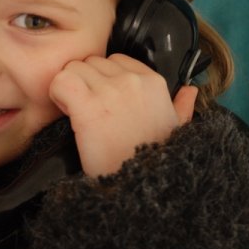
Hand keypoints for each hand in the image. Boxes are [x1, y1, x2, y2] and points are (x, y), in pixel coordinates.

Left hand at [49, 53, 197, 176]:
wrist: (140, 188)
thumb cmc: (153, 160)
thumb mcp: (176, 131)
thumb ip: (182, 107)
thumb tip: (190, 91)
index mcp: (153, 82)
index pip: (115, 59)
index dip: (103, 78)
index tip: (102, 100)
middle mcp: (132, 81)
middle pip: (90, 62)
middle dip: (84, 82)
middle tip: (85, 108)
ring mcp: (110, 91)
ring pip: (73, 69)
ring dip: (69, 88)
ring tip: (76, 112)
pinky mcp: (88, 106)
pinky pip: (61, 81)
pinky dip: (57, 93)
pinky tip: (67, 113)